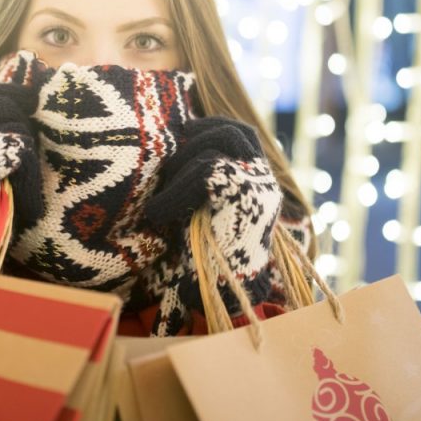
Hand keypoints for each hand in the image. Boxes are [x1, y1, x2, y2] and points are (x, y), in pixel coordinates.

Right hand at [0, 82, 43, 265]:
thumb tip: (15, 109)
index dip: (5, 89)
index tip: (26, 94)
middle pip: (0, 104)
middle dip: (23, 109)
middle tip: (38, 113)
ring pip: (15, 124)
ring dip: (26, 142)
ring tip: (22, 169)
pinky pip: (24, 150)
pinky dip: (30, 168)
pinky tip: (28, 190)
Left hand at [142, 117, 285, 332]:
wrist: (223, 295)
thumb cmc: (206, 260)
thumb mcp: (201, 214)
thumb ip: (197, 186)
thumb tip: (172, 152)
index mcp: (258, 186)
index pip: (244, 137)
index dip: (215, 126)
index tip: (188, 129)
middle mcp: (264, 184)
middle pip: (237, 132)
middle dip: (204, 130)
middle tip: (176, 139)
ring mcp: (257, 187)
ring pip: (218, 145)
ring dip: (185, 159)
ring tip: (164, 189)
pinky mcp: (243, 195)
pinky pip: (204, 170)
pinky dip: (174, 191)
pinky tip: (156, 213)